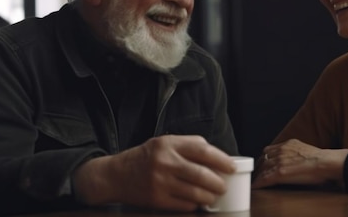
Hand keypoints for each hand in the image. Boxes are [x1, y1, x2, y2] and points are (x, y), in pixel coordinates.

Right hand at [73, 135, 235, 210]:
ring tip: (213, 196)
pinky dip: (194, 205)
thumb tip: (217, 156)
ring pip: (195, 193)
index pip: (203, 150)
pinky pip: (184, 205)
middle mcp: (165, 162)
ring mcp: (160, 182)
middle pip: (202, 174)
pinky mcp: (156, 199)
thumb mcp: (164, 142)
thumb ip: (188, 145)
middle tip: (223, 186)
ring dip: (209, 197)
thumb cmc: (146, 157)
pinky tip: (196, 202)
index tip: (232, 167)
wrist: (116, 174)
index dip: (221, 160)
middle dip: (218, 183)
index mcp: (169, 144)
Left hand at [251, 139, 347, 188]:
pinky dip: (258, 183)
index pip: (269, 150)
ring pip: (262, 168)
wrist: (325, 162)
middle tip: (258, 173)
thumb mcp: (305, 149)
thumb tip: (295, 158)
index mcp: (288, 144)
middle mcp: (281, 150)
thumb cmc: (321, 159)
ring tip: (255, 181)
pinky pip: (264, 178)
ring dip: (258, 175)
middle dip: (260, 167)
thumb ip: (296, 152)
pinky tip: (256, 187)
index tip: (263, 163)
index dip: (265, 158)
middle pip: (264, 159)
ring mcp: (279, 161)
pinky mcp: (279, 173)